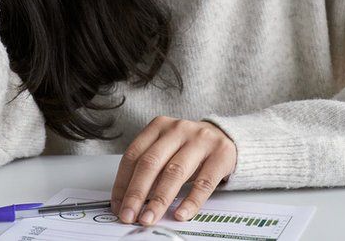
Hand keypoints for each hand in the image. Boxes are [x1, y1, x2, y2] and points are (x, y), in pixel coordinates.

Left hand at [111, 116, 237, 225]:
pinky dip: (191, 201)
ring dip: (159, 200)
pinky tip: (181, 214)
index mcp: (159, 126)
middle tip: (129, 215)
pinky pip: (204, 182)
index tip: (118, 205)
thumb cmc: (189, 147)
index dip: (123, 183)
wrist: (226, 137)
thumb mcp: (167, 150)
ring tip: (150, 218)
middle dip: (137, 193)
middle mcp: (178, 130)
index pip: (133, 155)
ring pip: (175, 172)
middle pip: (151, 163)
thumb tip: (129, 201)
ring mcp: (200, 141)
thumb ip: (150, 169)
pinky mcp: (221, 155)